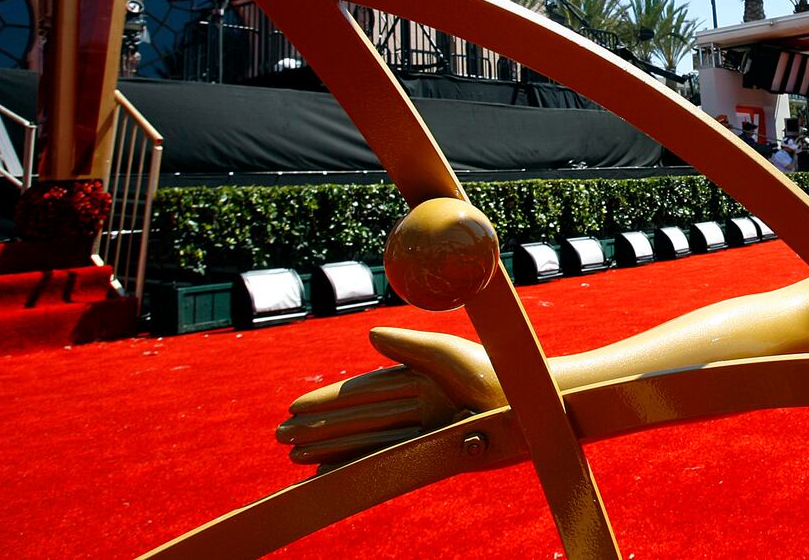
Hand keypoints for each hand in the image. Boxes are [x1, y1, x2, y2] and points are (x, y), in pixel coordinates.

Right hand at [276, 327, 505, 466]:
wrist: (526, 403)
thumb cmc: (490, 373)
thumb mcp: (447, 354)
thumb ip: (407, 346)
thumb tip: (368, 336)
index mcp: (417, 376)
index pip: (362, 391)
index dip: (328, 401)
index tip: (295, 408)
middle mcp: (416, 404)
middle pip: (357, 419)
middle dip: (320, 429)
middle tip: (282, 438)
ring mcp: (423, 428)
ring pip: (366, 440)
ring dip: (330, 449)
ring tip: (295, 456)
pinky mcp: (433, 449)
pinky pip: (387, 458)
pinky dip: (358, 465)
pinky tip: (332, 472)